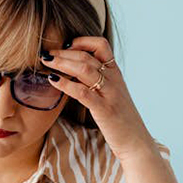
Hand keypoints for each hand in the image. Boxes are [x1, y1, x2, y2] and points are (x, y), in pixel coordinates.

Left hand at [41, 36, 156, 162]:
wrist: (136, 141)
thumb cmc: (120, 118)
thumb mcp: (111, 94)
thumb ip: (97, 81)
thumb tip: (73, 72)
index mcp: (115, 73)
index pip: (101, 45)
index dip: (81, 41)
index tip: (65, 46)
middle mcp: (113, 79)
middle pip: (87, 56)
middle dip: (63, 52)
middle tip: (46, 54)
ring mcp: (110, 93)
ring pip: (84, 69)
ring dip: (62, 63)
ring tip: (46, 62)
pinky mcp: (104, 109)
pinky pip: (82, 92)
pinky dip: (66, 84)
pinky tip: (53, 80)